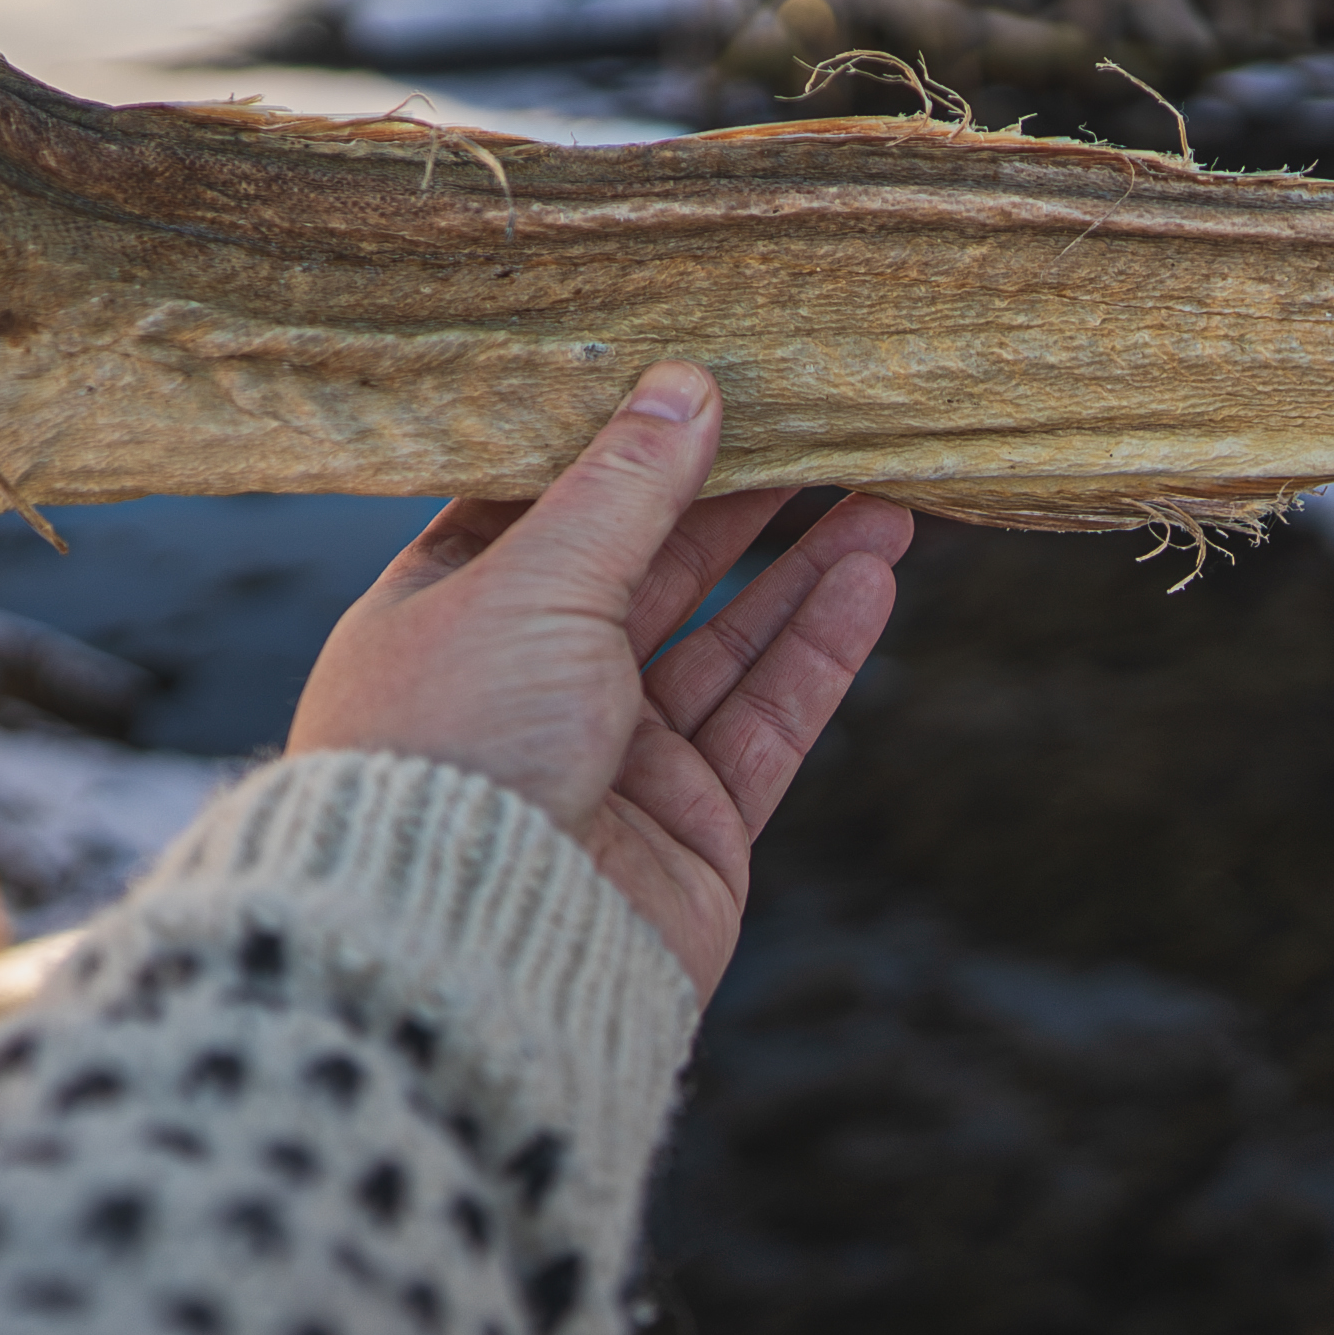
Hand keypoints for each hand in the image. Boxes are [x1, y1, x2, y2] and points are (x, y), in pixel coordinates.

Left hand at [285, 362, 911, 994]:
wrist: (467, 950)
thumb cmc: (457, 746)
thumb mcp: (536, 581)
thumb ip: (625, 486)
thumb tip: (682, 384)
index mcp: (448, 618)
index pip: (545, 511)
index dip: (625, 450)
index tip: (703, 384)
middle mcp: (526, 686)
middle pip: (652, 571)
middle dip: (740, 503)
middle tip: (823, 428)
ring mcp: (611, 761)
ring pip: (726, 644)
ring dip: (805, 570)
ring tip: (885, 495)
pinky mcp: (686, 829)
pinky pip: (765, 722)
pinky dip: (819, 651)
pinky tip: (870, 579)